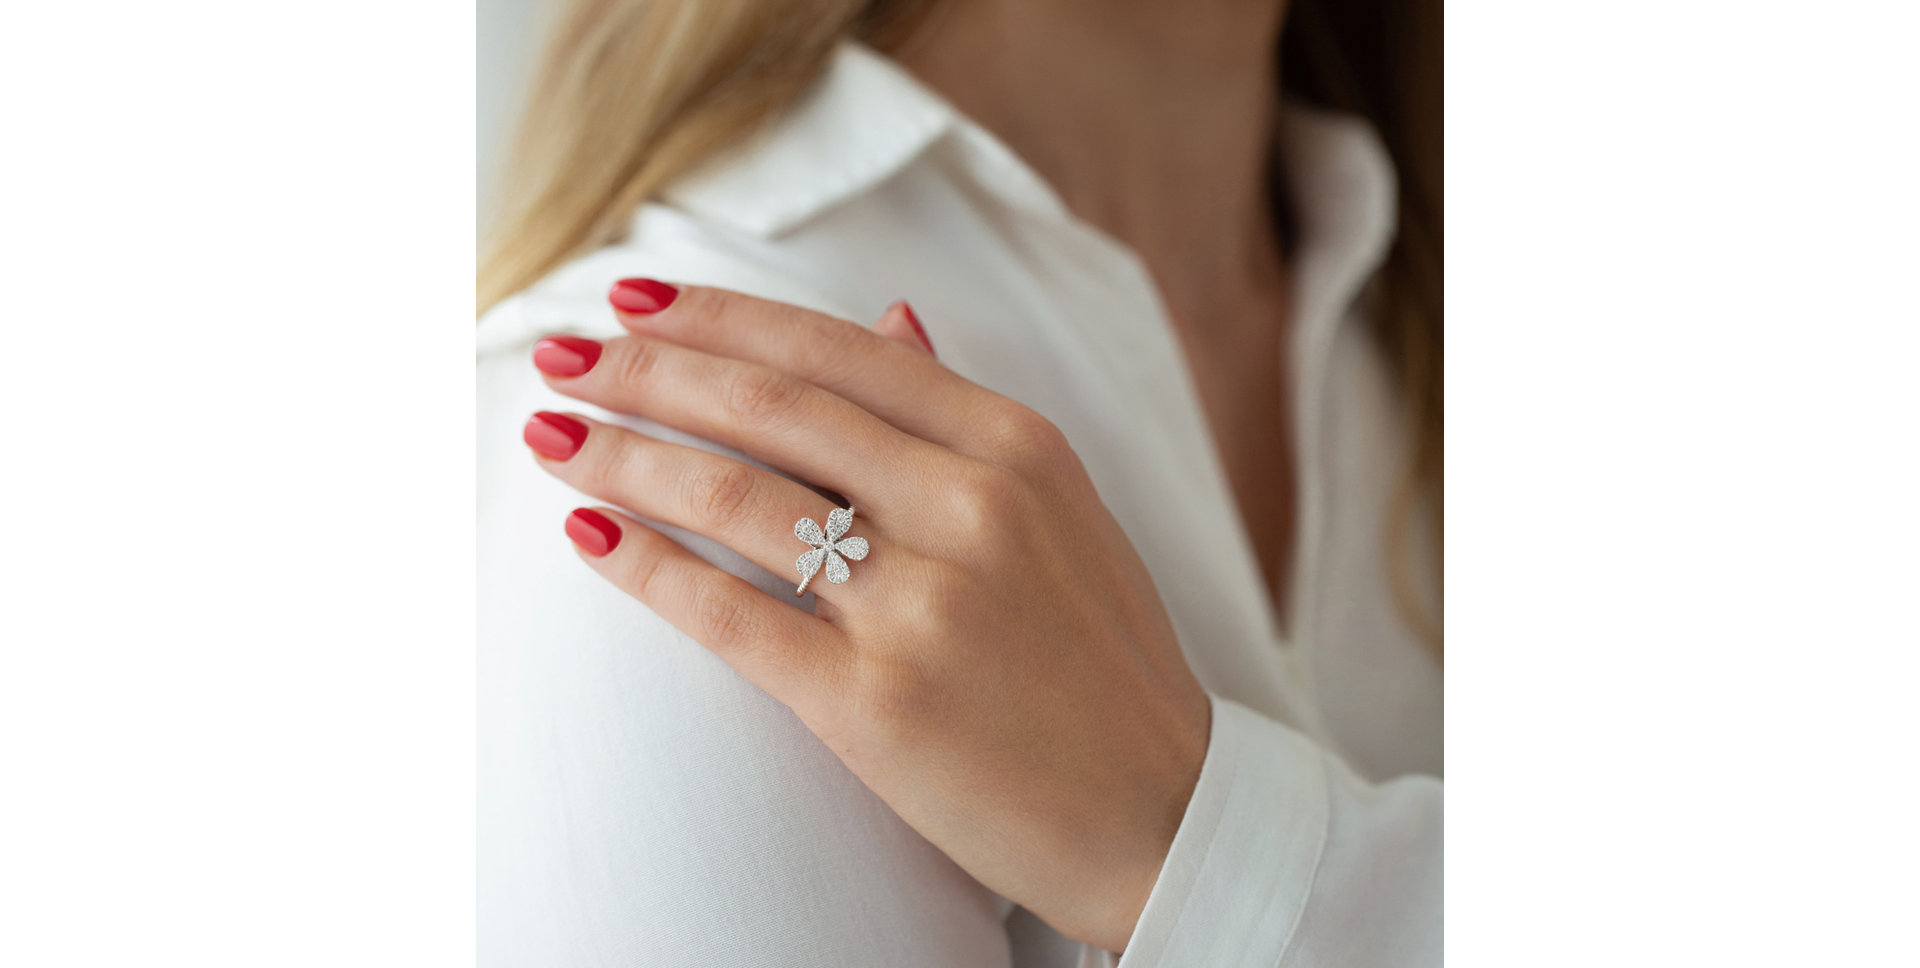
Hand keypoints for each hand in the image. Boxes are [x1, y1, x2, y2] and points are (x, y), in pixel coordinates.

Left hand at [521, 280, 1210, 951]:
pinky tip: (588, 533)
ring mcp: (923, 605)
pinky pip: (728, 613)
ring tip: (551, 434)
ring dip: (622, 454)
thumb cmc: (1104, 663)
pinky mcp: (873, 702)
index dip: (721, 317)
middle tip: (562, 354)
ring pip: (735, 497)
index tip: (636, 301)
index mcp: (1017, 448)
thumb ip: (967, 417)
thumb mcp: (1064, 512)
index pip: (836, 351)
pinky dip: (645, 564)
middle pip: (771, 408)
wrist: (1162, 814)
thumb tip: (892, 314)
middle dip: (646, 370)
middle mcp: (971, 508)